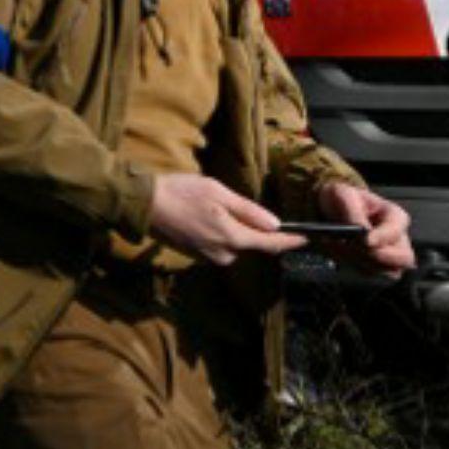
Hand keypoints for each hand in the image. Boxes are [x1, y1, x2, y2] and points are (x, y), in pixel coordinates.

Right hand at [143, 171, 305, 264]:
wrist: (142, 204)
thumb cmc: (181, 192)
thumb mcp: (218, 192)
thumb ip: (248, 210)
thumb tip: (274, 224)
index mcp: (232, 237)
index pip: (270, 243)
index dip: (290, 241)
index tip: (306, 239)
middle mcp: (224, 253)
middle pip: (251, 245)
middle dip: (254, 231)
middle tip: (243, 209)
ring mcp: (208, 256)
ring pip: (234, 246)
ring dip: (235, 232)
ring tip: (218, 210)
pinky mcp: (196, 254)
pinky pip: (219, 247)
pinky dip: (219, 234)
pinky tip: (205, 217)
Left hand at [314, 180, 415, 276]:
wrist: (331, 210)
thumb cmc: (343, 200)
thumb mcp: (344, 195)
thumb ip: (354, 212)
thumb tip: (360, 229)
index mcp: (395, 217)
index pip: (396, 231)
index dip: (382, 237)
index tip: (365, 240)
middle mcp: (398, 239)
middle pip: (403, 259)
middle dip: (377, 256)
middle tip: (352, 247)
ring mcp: (389, 256)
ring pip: (387, 271)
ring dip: (361, 262)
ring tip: (337, 245)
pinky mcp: (376, 267)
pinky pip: (369, 274)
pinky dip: (352, 266)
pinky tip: (337, 251)